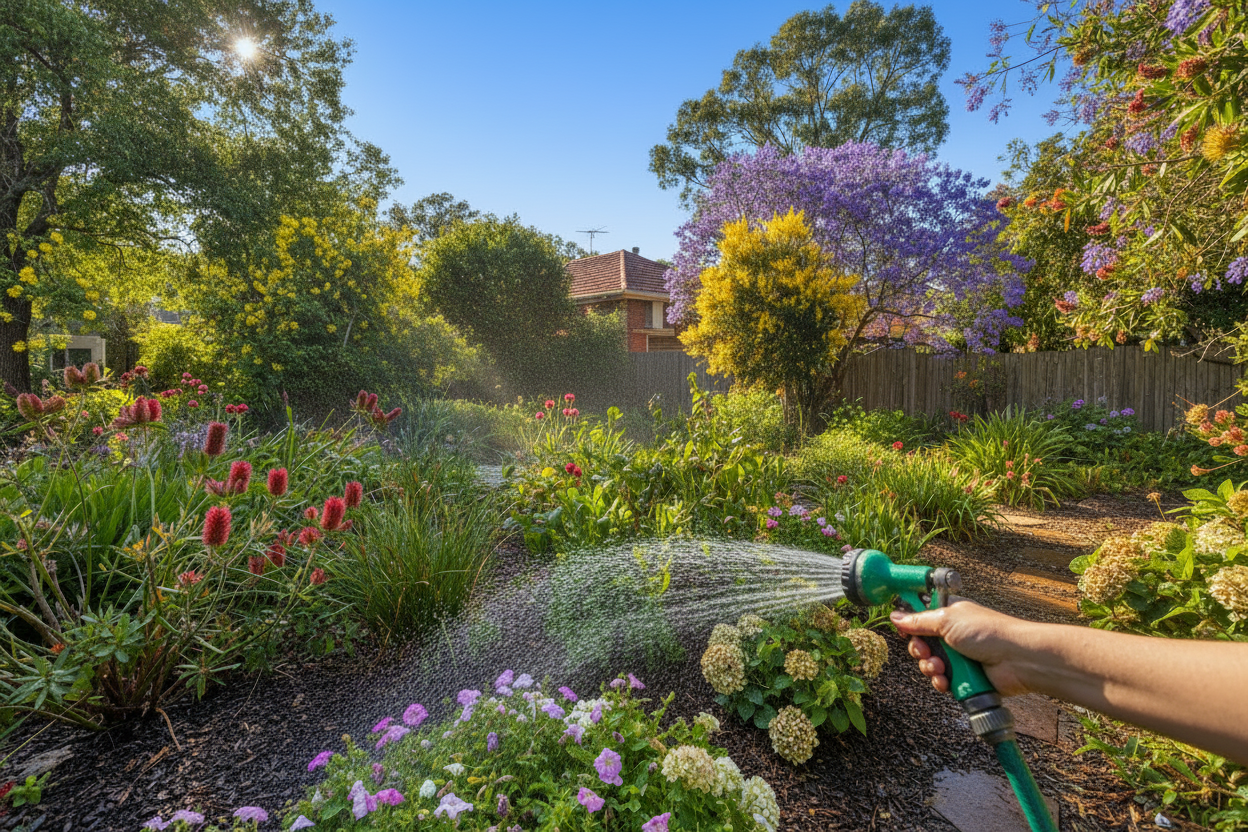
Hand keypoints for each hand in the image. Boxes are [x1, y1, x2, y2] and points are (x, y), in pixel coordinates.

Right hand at [889, 598, 1033, 696]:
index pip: (921, 617)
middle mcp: (953, 635)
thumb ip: (919, 621)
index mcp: (949, 614)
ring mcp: (959, 657)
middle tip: (924, 652)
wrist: (1017, 660)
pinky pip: (942, 681)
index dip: (910, 624)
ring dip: (930, 668)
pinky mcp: (965, 677)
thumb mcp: (947, 620)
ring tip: (940, 668)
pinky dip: (941, 682)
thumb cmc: (989, 632)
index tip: (904, 629)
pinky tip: (946, 681)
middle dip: (919, 650)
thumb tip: (896, 616)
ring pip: (930, 664)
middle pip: (922, 644)